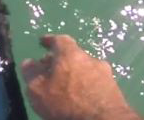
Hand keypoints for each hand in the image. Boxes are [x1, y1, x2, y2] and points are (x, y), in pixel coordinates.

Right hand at [19, 35, 141, 119]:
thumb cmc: (67, 103)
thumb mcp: (39, 91)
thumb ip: (31, 74)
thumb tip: (29, 62)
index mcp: (71, 54)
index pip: (60, 39)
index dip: (50, 40)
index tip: (43, 42)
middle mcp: (90, 58)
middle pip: (74, 54)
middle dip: (62, 61)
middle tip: (52, 70)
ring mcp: (105, 73)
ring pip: (86, 68)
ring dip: (76, 74)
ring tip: (67, 87)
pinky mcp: (114, 88)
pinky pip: (96, 81)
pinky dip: (86, 85)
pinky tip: (81, 96)